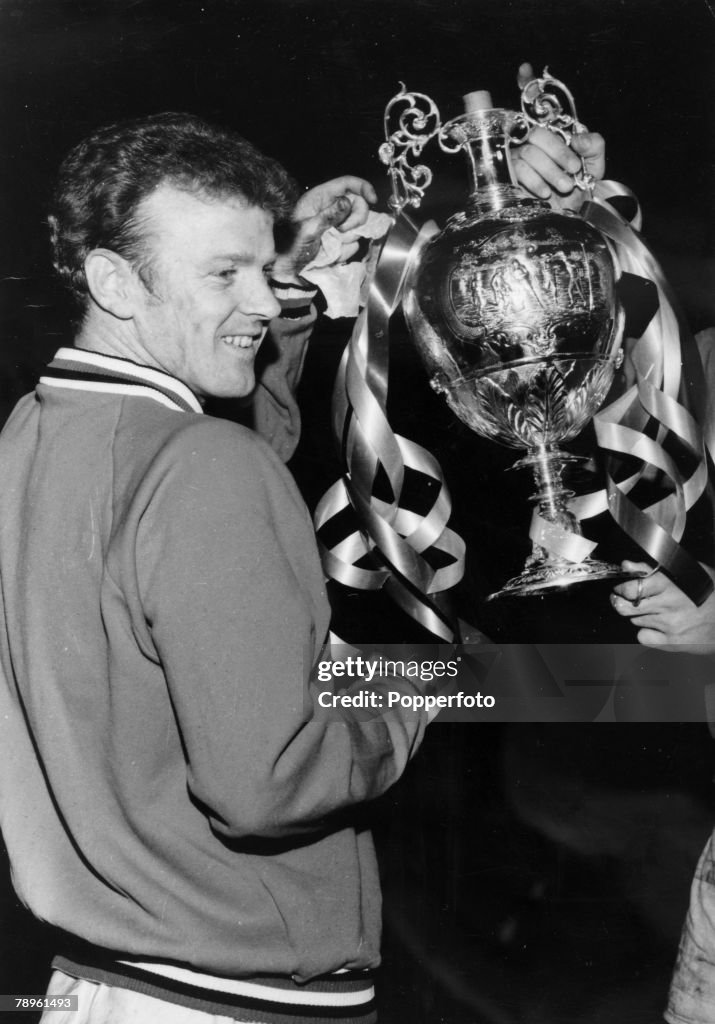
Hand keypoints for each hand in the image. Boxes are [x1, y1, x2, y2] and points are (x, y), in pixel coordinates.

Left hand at [273, 175, 376, 282]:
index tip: (373, 200)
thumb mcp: (308, 229)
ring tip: (328, 246)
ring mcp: (335, 227)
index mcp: (320, 198)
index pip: (347, 183)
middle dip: (354, 220)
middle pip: (358, 206)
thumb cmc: (290, 247)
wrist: (286, 271)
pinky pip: (352, 245)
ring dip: (345, 240)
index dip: (362, 187)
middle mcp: (330, 210)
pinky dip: (343, 252)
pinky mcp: (338, 243)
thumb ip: (329, 215)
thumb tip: (348, 201)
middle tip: (340, 231)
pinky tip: (330, 255)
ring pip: (357, 228)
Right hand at [511, 63, 604, 211]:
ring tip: (564, 186)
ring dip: (550, 170)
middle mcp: (533, 141)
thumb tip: (577, 139)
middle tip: (572, 170)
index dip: (527, 84)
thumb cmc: (581, 186)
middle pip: (536, 132)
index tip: (524, 69)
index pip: (535, 103)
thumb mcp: (595, 163)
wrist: (572, 214)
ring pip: (529, 152)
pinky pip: (519, 170)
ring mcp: (520, 158)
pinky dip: (536, 181)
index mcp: (552, 131)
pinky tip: (546, 193)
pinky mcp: (510, 179)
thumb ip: (594, 145)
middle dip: (557, 151)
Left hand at [610, 560, 714, 652]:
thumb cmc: (710, 592)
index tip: (620, 587)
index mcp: (671, 584)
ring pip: (635, 620)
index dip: (621, 587)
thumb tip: (627, 565)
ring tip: (656, 611)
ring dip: (639, 615)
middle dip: (621, 602)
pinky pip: (643, 637)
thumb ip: (653, 568)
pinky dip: (647, 632)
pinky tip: (658, 626)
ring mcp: (670, 625)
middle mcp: (669, 605)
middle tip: (623, 599)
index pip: (632, 586)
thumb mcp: (687, 572)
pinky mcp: (673, 642)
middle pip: (627, 606)